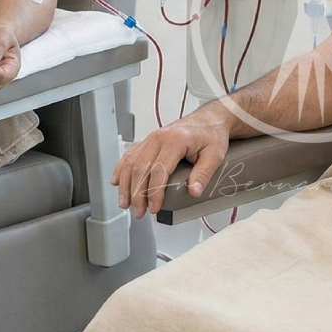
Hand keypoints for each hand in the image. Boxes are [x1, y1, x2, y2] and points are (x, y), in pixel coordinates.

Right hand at [110, 105, 231, 217]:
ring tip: (125, 204)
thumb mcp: (215, 155)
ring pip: (130, 162)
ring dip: (125, 185)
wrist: (210, 119)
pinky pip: (130, 155)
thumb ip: (204, 174)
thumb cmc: (212, 134)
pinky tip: (116, 182)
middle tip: (139, 212)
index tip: (154, 208)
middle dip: (137, 194)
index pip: (159, 170)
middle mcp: (159, 138)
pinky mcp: (148, 141)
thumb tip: (193, 192)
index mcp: (175, 140)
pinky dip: (120, 169)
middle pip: (140, 169)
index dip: (154, 192)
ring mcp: (151, 138)